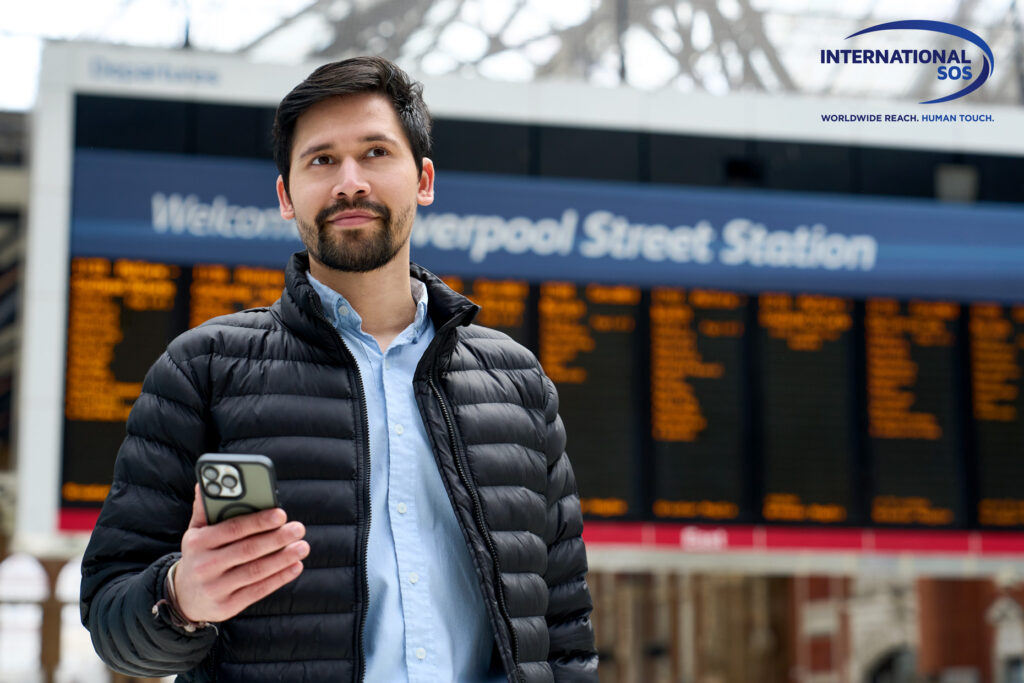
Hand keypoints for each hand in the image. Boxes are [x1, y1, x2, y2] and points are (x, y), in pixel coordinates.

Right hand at [173, 484, 308, 622]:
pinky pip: (258, 590)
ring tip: (303, 547)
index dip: (258, 521)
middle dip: (277, 539)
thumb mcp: (196, 532)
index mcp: (197, 542)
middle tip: (298, 528)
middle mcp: (204, 566)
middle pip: (247, 550)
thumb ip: (205, 508)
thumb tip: (204, 482)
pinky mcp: (227, 606)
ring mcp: (215, 588)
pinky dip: (280, 578)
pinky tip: (295, 566)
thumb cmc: (199, 554)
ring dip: (283, 558)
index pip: (232, 529)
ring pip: (256, 571)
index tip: (281, 514)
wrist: (184, 596)